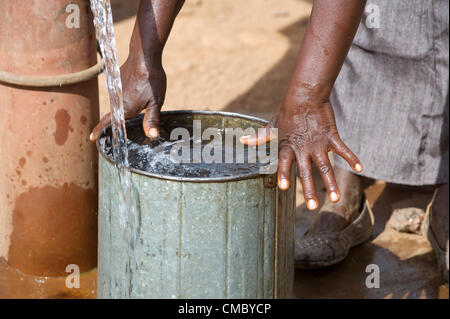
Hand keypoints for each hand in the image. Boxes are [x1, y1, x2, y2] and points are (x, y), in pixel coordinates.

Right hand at [90, 56, 165, 141]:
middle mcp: (118, 101)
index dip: (100, 131)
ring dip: (123, 106)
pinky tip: (137, 90)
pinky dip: (125, 95)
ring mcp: (116, 90)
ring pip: (118, 104)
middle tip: (115, 126)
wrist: (144, 57)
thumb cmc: (152, 80)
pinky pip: (119, 93)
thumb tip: (152, 136)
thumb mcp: (156, 102)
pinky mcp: (117, 81)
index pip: (108, 123)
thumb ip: (152, 119)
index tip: (92, 138)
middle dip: (116, 121)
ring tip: (135, 104)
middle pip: (114, 115)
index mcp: (126, 109)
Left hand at [241, 96, 361, 210]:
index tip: (284, 188)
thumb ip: (259, 137)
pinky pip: (343, 149)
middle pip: (307, 172)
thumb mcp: (272, 125)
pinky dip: (352, 158)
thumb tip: (242, 140)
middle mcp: (303, 148)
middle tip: (313, 207)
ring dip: (331, 184)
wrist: (305, 95)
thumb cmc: (287, 112)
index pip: (285, 163)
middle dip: (309, 190)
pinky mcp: (331, 136)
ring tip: (335, 199)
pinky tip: (360, 168)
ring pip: (326, 167)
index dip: (284, 174)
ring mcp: (318, 143)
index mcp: (288, 146)